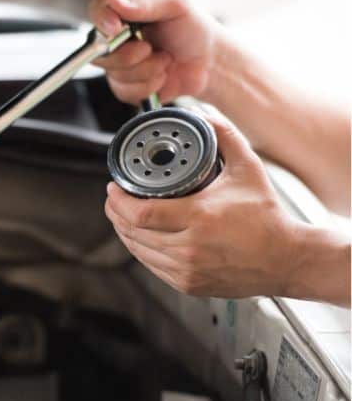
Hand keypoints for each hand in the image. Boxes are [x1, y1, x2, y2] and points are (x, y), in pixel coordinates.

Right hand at [87, 0, 220, 104]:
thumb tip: (116, 3)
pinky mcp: (125, 86)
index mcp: (124, 10)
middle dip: (128, 54)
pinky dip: (148, 85)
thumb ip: (147, 2)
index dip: (102, 19)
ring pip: (114, 72)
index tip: (117, 28)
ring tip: (164, 60)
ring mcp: (119, 63)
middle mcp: (116, 37)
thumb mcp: (176, 5)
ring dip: (146, 69)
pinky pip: (124, 90)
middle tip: (149, 47)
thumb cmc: (193, 29)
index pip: (97, 9)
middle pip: (99, 49)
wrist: (208, 63)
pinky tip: (161, 76)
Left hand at [104, 112, 301, 297]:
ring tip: (121, 215)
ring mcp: (188, 270)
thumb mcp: (248, 169)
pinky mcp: (189, 285)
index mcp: (199, 218)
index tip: (113, 188)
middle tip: (113, 198)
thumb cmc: (267, 217)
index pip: (141, 213)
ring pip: (139, 251)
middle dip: (116, 214)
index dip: (118, 201)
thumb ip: (225, 137)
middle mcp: (190, 248)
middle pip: (133, 233)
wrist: (286, 259)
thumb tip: (205, 115)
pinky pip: (152, 266)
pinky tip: (139, 238)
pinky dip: (141, 250)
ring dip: (124, 232)